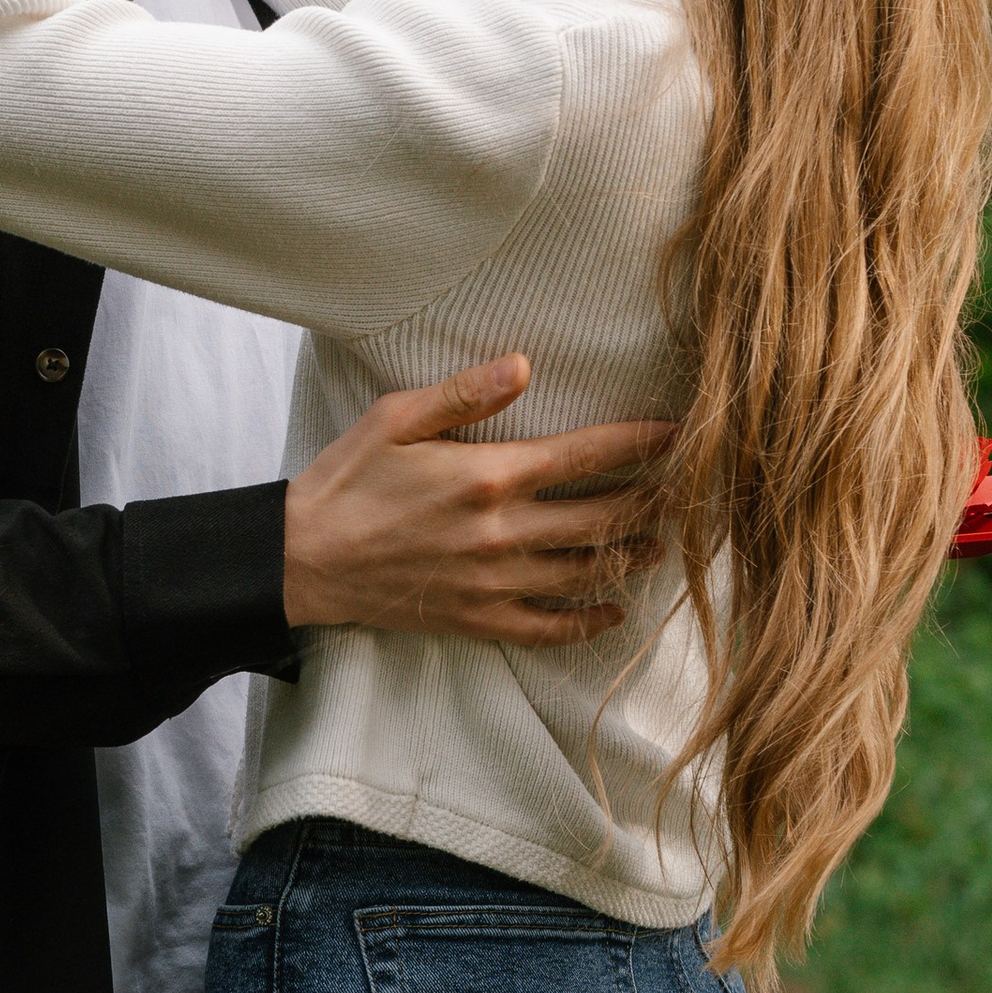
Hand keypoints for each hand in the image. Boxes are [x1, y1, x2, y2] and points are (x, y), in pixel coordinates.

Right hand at [282, 356, 673, 647]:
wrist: (303, 559)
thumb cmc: (347, 480)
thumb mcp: (396, 418)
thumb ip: (464, 394)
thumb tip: (523, 365)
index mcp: (488, 476)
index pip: (585, 455)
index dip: (639, 443)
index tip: (678, 433)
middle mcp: (501, 533)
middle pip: (601, 516)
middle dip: (651, 499)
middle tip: (688, 488)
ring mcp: (493, 582)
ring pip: (584, 571)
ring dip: (629, 555)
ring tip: (661, 542)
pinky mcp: (478, 618)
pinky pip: (548, 628)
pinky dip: (587, 622)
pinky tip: (612, 609)